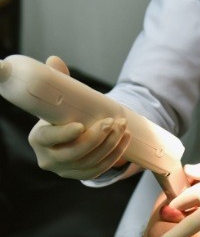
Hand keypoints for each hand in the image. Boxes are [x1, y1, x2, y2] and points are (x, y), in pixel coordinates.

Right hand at [28, 56, 130, 179]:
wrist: (67, 135)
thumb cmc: (60, 114)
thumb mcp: (57, 99)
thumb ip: (57, 80)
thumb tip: (54, 60)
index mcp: (38, 139)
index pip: (48, 138)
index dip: (64, 134)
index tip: (80, 125)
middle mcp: (49, 159)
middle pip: (74, 153)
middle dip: (96, 138)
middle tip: (112, 121)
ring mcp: (65, 171)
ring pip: (90, 162)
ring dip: (110, 145)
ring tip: (122, 127)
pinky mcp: (80, 175)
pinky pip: (99, 169)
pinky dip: (114, 155)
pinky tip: (124, 139)